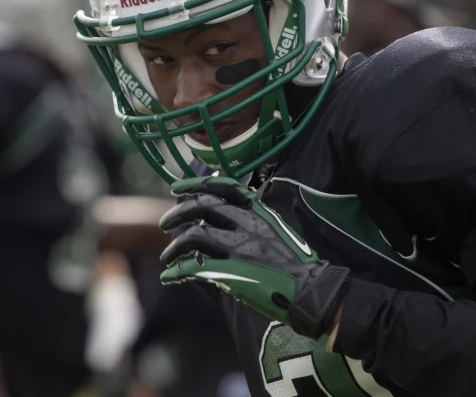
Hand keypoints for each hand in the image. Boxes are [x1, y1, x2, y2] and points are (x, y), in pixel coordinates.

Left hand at [159, 175, 349, 338]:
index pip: (221, 186)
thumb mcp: (276, 228)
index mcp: (257, 211)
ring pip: (192, 236)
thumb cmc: (296, 263)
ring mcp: (237, 247)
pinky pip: (194, 266)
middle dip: (176, 214)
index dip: (194, 184)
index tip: (176, 188)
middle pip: (200, 207)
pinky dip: (177, 271)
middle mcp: (245, 223)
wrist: (310, 291)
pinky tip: (170, 277)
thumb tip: (228, 216)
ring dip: (174, 247)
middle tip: (165, 224)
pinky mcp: (230, 272)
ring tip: (167, 257)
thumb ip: (252, 219)